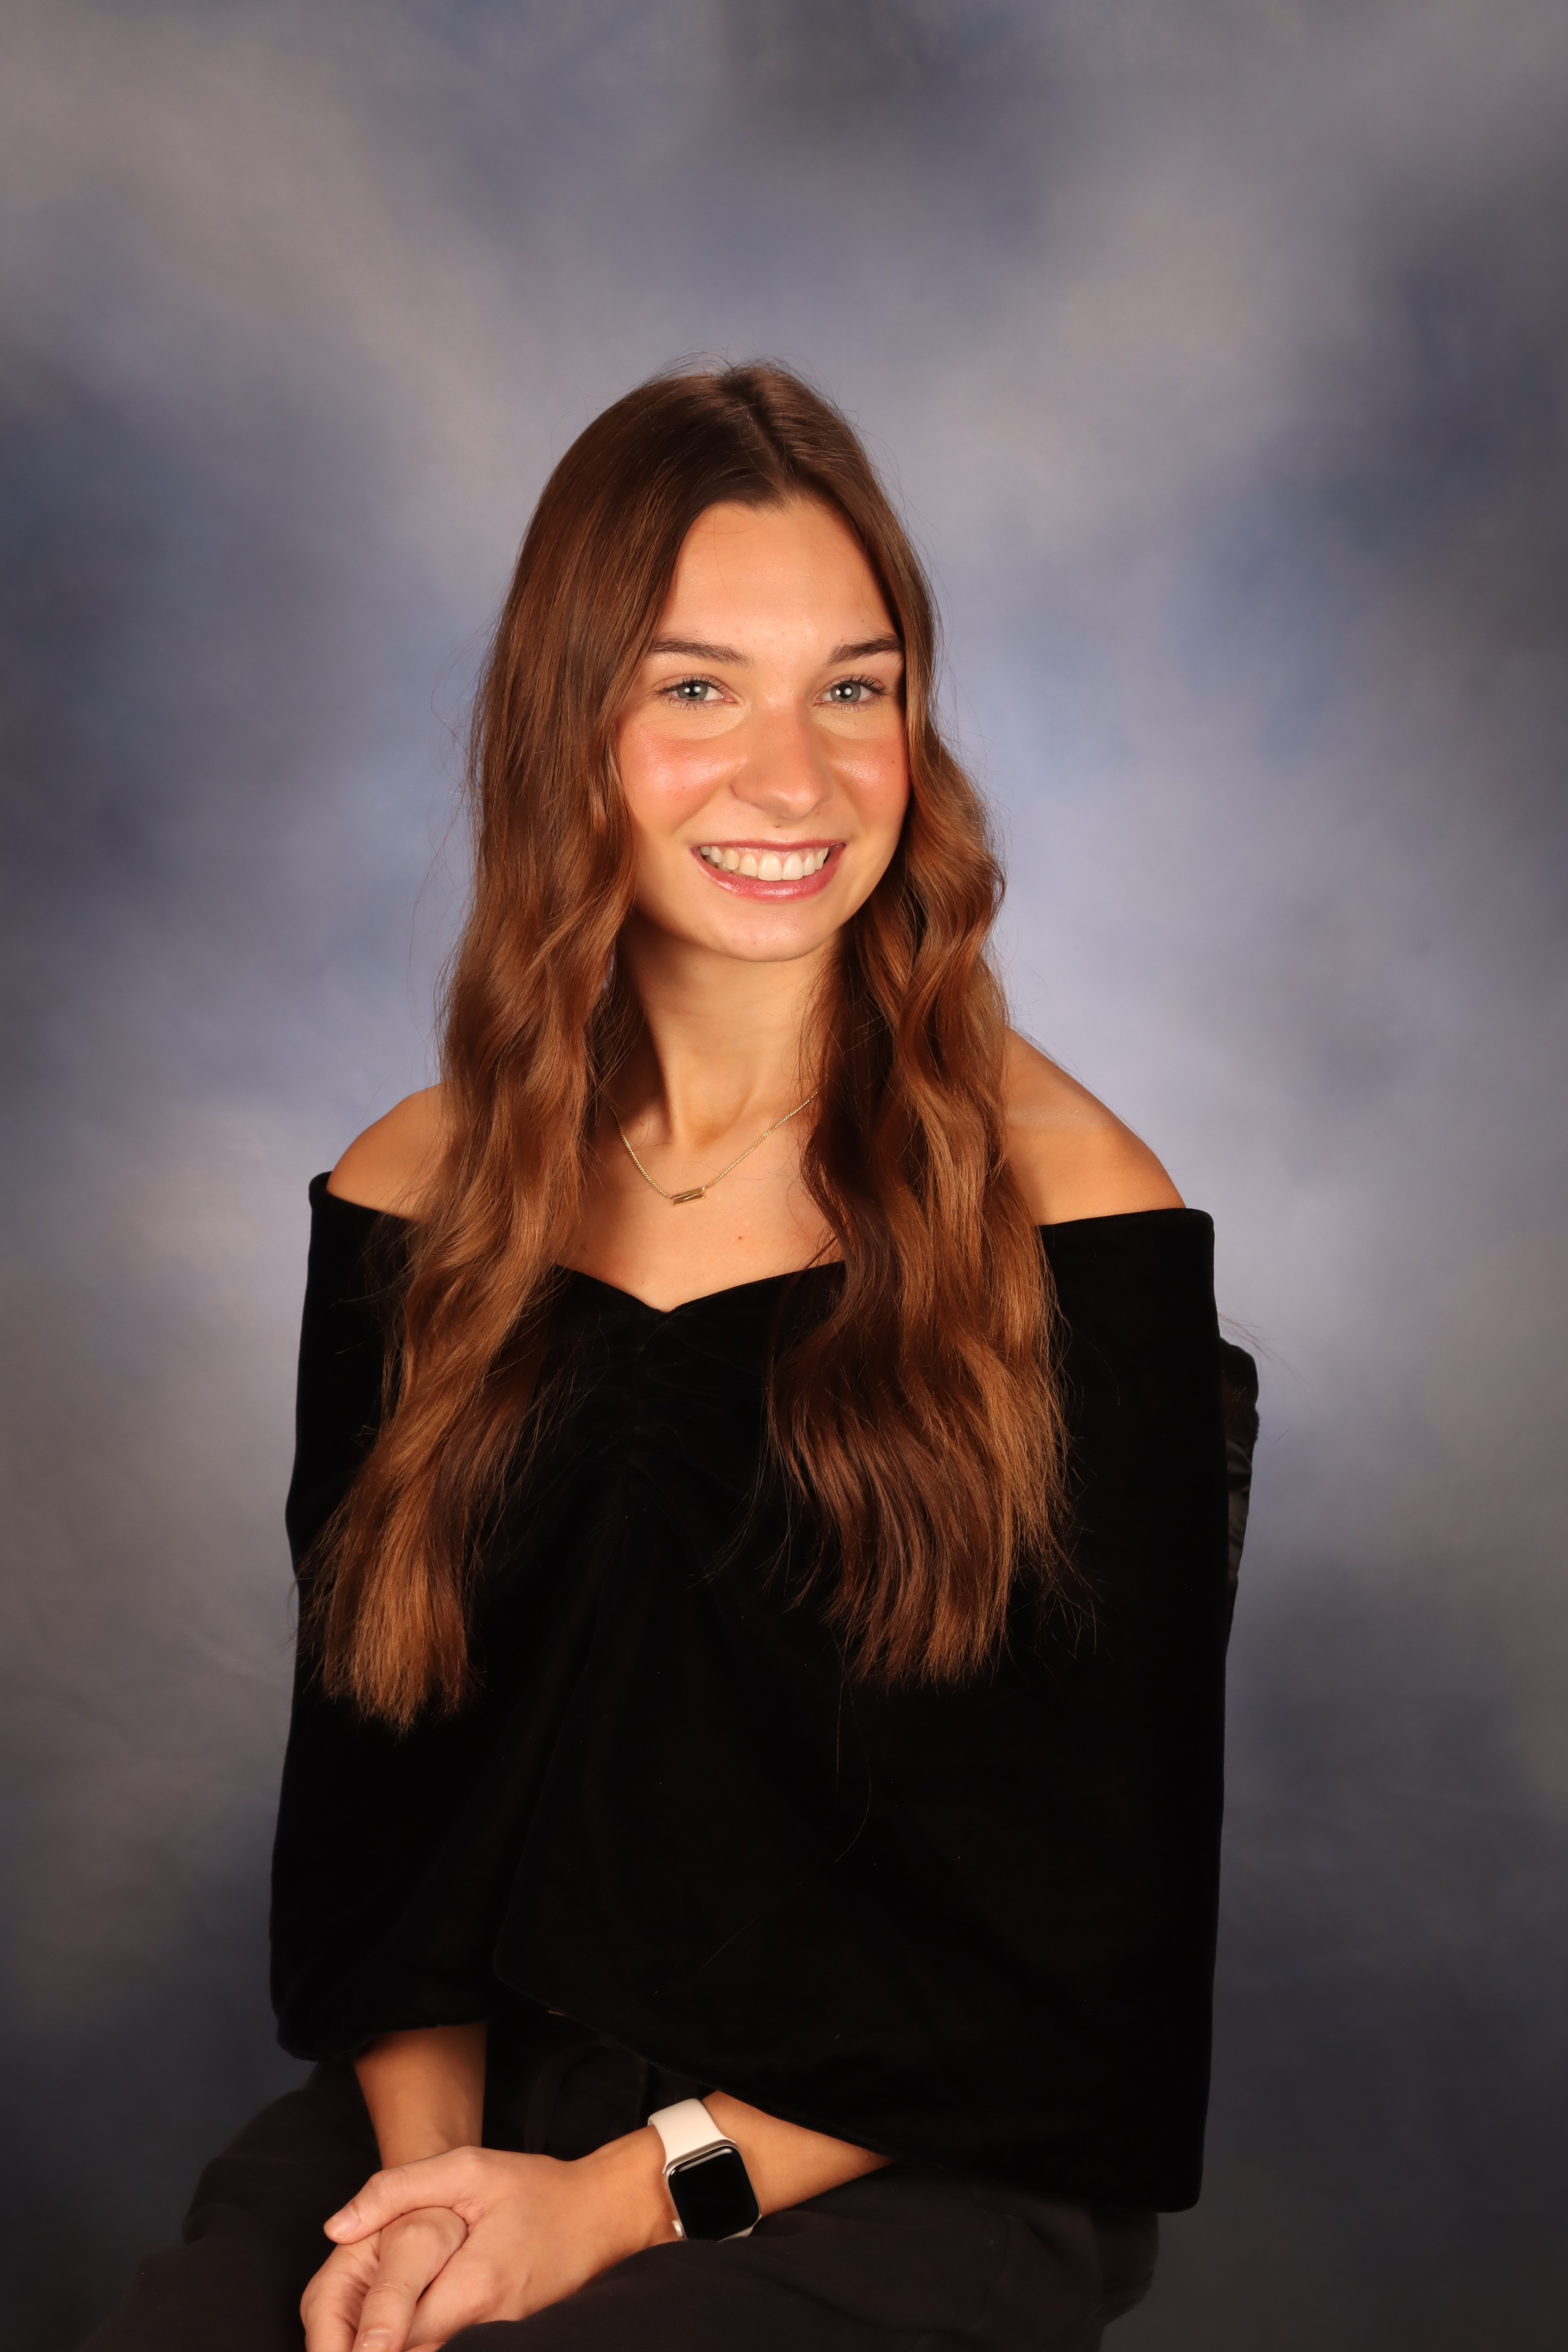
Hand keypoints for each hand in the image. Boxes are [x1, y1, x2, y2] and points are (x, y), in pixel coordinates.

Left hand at [321, 2134, 672, 2344]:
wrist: (604, 2213)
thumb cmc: (535, 2187)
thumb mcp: (467, 2168)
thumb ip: (396, 2190)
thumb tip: (335, 2228)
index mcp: (473, 2283)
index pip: (396, 2331)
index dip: (356, 2336)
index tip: (328, 2335)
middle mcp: (486, 2324)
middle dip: (371, 2345)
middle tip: (335, 2336)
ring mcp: (500, 2339)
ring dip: (398, 2344)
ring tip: (361, 2334)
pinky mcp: (507, 2341)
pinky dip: (425, 2344)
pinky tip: (404, 2328)